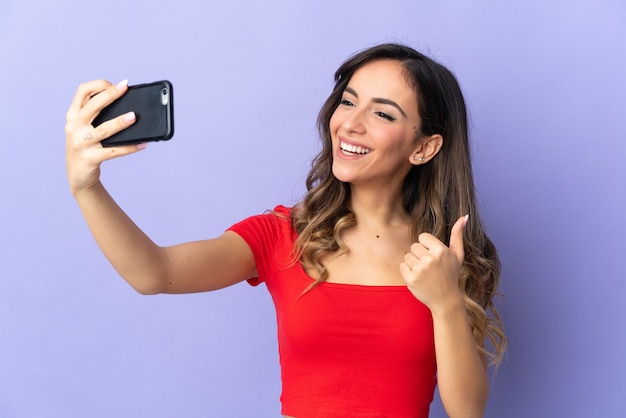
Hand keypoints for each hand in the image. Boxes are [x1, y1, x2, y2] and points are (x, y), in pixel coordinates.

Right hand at [65, 79, 143, 194]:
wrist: (77, 175)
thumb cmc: (86, 147)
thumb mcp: (85, 128)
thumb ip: (97, 116)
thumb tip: (128, 106)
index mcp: (73, 116)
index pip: (82, 91)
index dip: (98, 85)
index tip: (115, 85)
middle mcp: (74, 127)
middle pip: (92, 106)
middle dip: (109, 94)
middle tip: (125, 87)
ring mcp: (81, 143)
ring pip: (103, 130)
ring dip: (120, 122)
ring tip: (134, 116)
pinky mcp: (90, 158)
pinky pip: (114, 151)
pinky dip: (129, 147)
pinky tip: (142, 144)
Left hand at [399, 215, 467, 314]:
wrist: (446, 300)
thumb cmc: (451, 275)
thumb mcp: (458, 255)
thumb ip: (458, 234)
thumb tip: (465, 216)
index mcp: (441, 250)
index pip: (422, 237)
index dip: (427, 246)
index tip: (434, 256)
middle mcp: (430, 259)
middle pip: (414, 246)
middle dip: (420, 255)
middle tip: (430, 267)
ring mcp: (420, 269)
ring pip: (407, 256)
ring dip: (413, 264)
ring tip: (425, 273)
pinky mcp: (411, 279)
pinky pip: (402, 266)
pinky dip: (407, 272)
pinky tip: (418, 278)